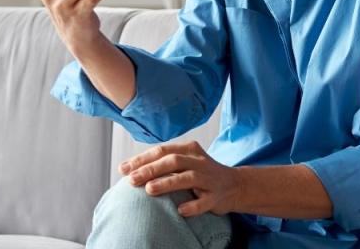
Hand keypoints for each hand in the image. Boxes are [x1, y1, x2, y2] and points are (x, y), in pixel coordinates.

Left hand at [120, 141, 240, 216]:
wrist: (235, 185)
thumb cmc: (202, 174)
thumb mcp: (185, 162)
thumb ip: (162, 163)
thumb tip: (128, 169)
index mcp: (189, 149)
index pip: (162, 150)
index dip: (142, 159)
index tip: (123, 168)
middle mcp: (199, 161)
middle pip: (173, 161)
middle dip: (150, 169)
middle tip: (131, 179)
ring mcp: (209, 178)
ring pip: (187, 178)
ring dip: (167, 183)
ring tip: (149, 190)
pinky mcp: (217, 196)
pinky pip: (205, 202)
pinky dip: (193, 206)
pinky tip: (180, 210)